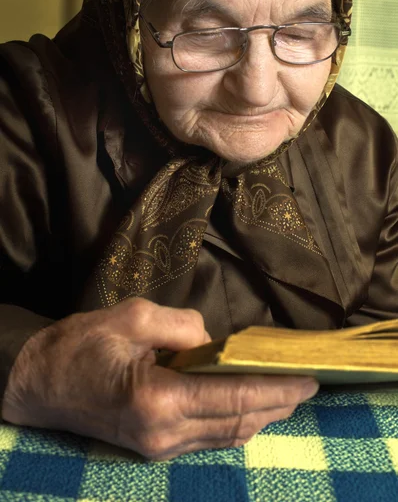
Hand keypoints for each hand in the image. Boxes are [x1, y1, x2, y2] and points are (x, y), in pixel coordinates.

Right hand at [2, 298, 318, 459]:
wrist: (41, 382)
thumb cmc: (81, 345)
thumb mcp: (130, 316)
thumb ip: (181, 325)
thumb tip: (214, 339)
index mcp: (158, 399)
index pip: (233, 396)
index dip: (275, 388)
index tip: (308, 378)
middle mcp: (163, 433)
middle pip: (237, 422)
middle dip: (278, 403)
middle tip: (307, 384)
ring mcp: (158, 447)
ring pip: (226, 436)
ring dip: (260, 415)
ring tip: (287, 395)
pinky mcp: (154, 448)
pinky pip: (208, 438)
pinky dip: (235, 422)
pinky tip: (249, 407)